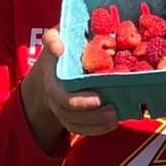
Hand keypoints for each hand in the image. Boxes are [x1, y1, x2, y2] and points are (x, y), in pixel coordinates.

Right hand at [20, 28, 117, 150]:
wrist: (50, 66)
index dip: (77, 101)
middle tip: (112, 110)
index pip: (59, 96)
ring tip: (115, 117)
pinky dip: (96, 129)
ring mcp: (61, 108)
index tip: (97, 99)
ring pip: (74, 124)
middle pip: (69, 113)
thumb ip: (53, 38)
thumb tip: (58, 47)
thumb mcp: (54, 36)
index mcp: (51, 78)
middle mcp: (54, 96)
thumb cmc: (60, 47)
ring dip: (96, 123)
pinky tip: (111, 123)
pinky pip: (80, 129)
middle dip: (91, 115)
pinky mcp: (70, 116)